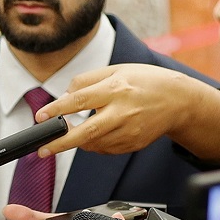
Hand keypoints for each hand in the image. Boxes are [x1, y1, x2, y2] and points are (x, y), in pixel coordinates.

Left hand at [33, 64, 204, 156]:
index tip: (40, 117)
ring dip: (76, 141)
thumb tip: (63, 97)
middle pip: (86, 132)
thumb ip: (85, 81)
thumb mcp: (115, 70)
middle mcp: (122, 112)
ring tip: (70, 132)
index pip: (79, 100)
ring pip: (93, 144)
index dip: (57, 109)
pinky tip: (97, 132)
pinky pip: (105, 149)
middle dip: (60, 143)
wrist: (180, 100)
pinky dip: (94, 143)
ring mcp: (129, 131)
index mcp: (116, 89)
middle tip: (42, 150)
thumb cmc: (144, 81)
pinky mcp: (133, 144)